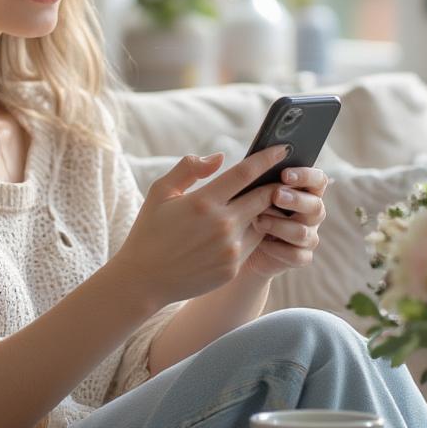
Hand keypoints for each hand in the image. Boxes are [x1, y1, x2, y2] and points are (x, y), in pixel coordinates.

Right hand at [112, 145, 287, 308]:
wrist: (144, 279)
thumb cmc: (149, 231)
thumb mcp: (160, 192)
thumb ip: (189, 169)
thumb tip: (220, 158)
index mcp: (203, 202)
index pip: (245, 173)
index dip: (267, 158)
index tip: (282, 148)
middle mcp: (222, 225)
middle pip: (264, 197)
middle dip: (275, 185)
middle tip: (281, 176)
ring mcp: (230, 249)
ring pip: (263, 222)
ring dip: (265, 211)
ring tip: (262, 203)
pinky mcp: (233, 268)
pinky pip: (253, 244)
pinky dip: (253, 232)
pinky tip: (245, 227)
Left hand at [241, 166, 328, 280]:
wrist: (239, 246)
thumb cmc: (246, 209)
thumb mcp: (251, 191)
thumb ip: (259, 177)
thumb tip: (256, 160)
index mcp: (305, 192)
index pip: (317, 179)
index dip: (305, 175)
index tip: (284, 173)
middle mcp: (311, 213)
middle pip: (315, 206)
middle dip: (295, 200)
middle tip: (275, 195)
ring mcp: (308, 237)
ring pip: (303, 232)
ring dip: (280, 225)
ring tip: (258, 221)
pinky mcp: (300, 258)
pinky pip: (296, 255)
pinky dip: (277, 249)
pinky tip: (261, 243)